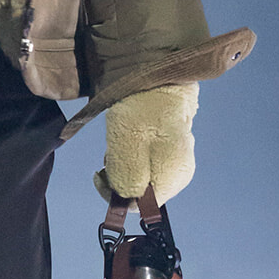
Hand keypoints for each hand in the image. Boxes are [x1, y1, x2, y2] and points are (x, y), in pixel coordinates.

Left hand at [94, 82, 197, 206]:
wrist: (157, 71)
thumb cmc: (141, 108)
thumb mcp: (126, 146)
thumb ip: (128, 180)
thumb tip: (128, 205)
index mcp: (172, 177)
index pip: (140, 206)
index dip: (116, 195)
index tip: (99, 175)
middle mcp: (179, 172)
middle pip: (142, 192)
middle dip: (120, 177)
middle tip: (108, 154)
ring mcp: (177, 158)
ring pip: (143, 175)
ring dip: (124, 164)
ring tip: (118, 140)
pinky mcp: (172, 145)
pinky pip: (148, 160)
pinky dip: (133, 152)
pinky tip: (129, 135)